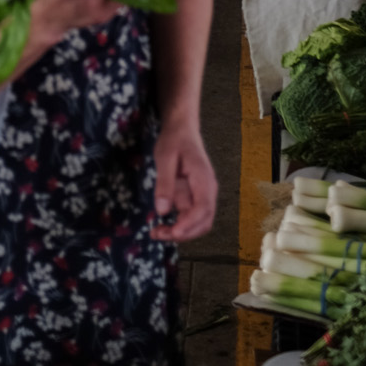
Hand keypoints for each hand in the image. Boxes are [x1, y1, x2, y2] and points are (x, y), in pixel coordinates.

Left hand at [150, 121, 217, 241]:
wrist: (182, 130)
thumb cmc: (174, 140)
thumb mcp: (165, 157)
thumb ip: (165, 183)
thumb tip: (161, 211)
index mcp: (203, 179)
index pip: (203, 208)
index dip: (190, 224)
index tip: (173, 232)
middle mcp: (207, 191)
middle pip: (203, 221)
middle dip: (183, 233)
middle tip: (158, 235)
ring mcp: (202, 196)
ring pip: (198, 223)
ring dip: (181, 232)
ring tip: (157, 233)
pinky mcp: (194, 198)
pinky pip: (190, 217)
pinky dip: (178, 225)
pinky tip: (161, 226)